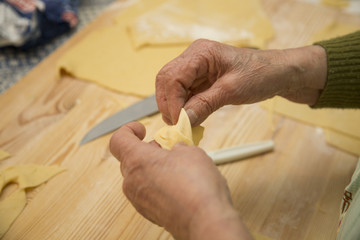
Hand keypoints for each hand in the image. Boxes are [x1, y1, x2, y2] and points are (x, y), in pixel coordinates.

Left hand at [110, 122, 251, 239]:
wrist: (205, 220)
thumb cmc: (196, 186)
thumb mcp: (191, 152)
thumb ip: (178, 147)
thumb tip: (176, 149)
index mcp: (137, 160)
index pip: (118, 140)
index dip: (128, 131)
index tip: (141, 130)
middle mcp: (132, 181)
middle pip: (130, 159)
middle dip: (147, 151)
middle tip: (166, 148)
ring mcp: (139, 200)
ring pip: (139, 177)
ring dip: (153, 168)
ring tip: (177, 167)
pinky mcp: (149, 213)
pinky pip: (148, 193)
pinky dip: (158, 185)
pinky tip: (179, 185)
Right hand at [156, 39, 326, 125]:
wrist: (277, 73)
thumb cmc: (260, 74)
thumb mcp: (232, 90)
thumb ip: (204, 104)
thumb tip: (183, 122)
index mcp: (200, 53)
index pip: (173, 77)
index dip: (172, 101)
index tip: (178, 122)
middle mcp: (193, 57)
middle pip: (166, 80)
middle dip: (168, 104)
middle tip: (177, 125)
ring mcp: (195, 68)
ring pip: (171, 88)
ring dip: (174, 107)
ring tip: (183, 124)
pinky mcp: (199, 78)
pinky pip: (183, 93)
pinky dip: (183, 107)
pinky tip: (189, 118)